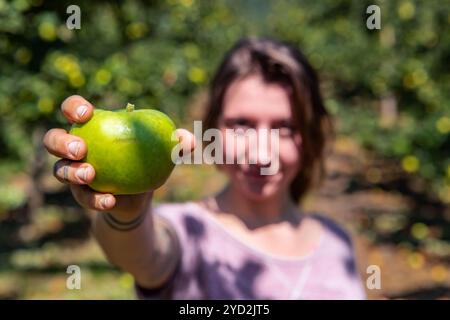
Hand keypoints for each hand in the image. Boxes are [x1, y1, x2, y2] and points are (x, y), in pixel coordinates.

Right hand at [43, 95, 194, 216]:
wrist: (141, 195)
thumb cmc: (147, 162)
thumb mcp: (163, 151)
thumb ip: (175, 143)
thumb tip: (188, 139)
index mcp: (94, 128)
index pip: (73, 111)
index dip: (73, 108)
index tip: (86, 113)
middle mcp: (77, 149)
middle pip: (53, 140)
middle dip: (61, 142)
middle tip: (82, 149)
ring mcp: (75, 173)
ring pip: (59, 171)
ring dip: (72, 172)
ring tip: (90, 174)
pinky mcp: (82, 195)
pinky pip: (83, 197)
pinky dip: (95, 199)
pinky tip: (110, 200)